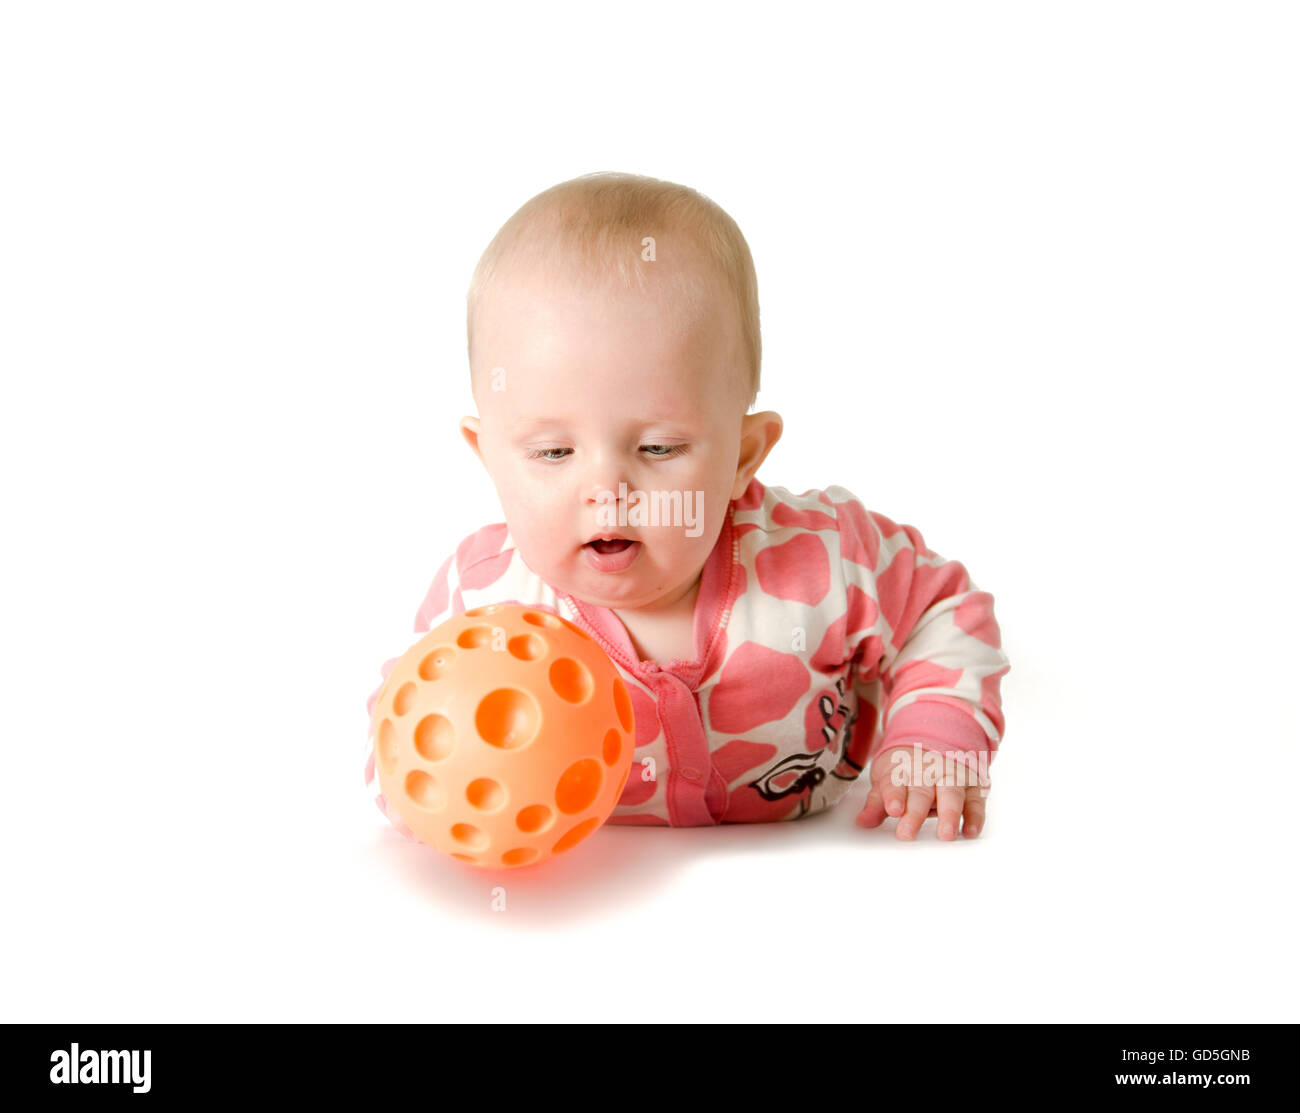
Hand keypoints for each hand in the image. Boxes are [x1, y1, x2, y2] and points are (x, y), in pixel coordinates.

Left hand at [855, 744, 988, 839]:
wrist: (937, 739)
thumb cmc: (908, 767)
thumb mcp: (888, 778)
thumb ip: (877, 802)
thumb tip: (863, 821)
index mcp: (903, 770)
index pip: (896, 783)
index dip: (894, 796)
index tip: (893, 809)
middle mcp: (928, 772)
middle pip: (921, 792)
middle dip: (914, 813)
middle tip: (906, 833)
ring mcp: (952, 778)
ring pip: (951, 794)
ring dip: (949, 814)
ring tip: (945, 834)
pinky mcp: (972, 787)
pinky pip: (976, 801)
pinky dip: (975, 817)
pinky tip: (970, 831)